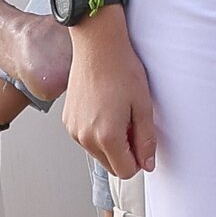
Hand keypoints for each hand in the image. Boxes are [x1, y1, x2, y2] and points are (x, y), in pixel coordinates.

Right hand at [63, 12, 155, 178]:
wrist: (97, 45)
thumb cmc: (121, 68)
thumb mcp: (143, 104)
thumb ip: (146, 139)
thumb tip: (148, 163)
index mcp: (106, 136)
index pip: (126, 171)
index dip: (139, 159)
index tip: (142, 140)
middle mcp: (85, 138)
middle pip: (111, 165)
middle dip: (125, 151)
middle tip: (132, 121)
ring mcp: (73, 130)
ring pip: (98, 152)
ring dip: (110, 141)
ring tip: (118, 110)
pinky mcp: (67, 121)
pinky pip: (86, 138)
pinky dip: (96, 130)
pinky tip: (104, 106)